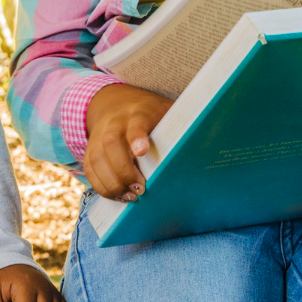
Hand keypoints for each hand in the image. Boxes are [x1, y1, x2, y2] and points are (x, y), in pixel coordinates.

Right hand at [83, 83, 173, 201]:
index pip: (137, 122)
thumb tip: (211, 141)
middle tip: (141, 189)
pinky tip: (119, 196)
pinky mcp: (91, 150)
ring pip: (96, 159)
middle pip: (111, 143)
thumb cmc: (151, 114)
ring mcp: (99, 136)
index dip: (137, 136)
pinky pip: (90, 170)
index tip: (142, 151)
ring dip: (112, 183)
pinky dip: (102, 187)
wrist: (116, 103)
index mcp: (138, 112)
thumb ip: (182, 125)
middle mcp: (115, 123)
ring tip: (131, 198)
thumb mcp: (168, 112)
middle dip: (123, 170)